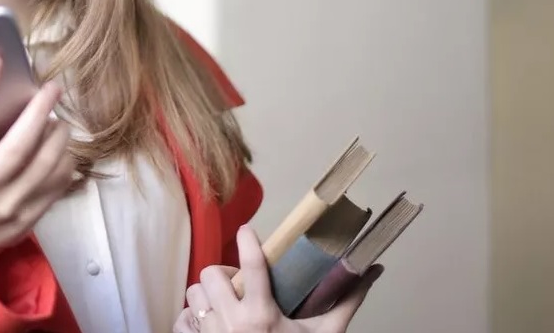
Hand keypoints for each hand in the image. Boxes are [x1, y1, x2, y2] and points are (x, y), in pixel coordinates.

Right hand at [0, 50, 77, 275]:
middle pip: (19, 144)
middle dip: (39, 111)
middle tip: (51, 87)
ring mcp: (10, 205)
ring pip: (45, 163)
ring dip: (57, 135)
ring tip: (58, 119)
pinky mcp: (30, 216)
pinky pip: (57, 183)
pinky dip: (64, 160)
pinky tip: (61, 147)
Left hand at [172, 226, 382, 332]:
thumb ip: (346, 302)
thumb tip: (373, 269)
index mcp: (263, 316)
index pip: (251, 265)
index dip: (248, 241)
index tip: (247, 230)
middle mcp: (231, 323)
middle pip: (212, 275)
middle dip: (224, 275)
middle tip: (239, 284)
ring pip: (194, 294)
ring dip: (208, 295)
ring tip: (226, 303)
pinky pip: (181, 320)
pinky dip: (191, 318)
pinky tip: (209, 322)